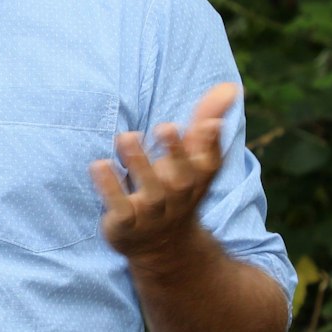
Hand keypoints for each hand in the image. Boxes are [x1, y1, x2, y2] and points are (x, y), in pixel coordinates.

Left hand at [90, 82, 236, 259]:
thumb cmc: (177, 185)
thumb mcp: (194, 157)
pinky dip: (109, 187)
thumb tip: (231, 86)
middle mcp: (178, 194)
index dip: (210, 144)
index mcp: (196, 176)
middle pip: (182, 176)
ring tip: (126, 137)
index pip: (209, 161)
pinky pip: (119, 206)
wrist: (162, 245)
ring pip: (150, 190)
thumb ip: (207, 119)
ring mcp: (152, 210)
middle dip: (175, 152)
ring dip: (138, 163)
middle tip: (165, 126)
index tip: (208, 123)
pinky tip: (99, 164)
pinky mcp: (125, 222)